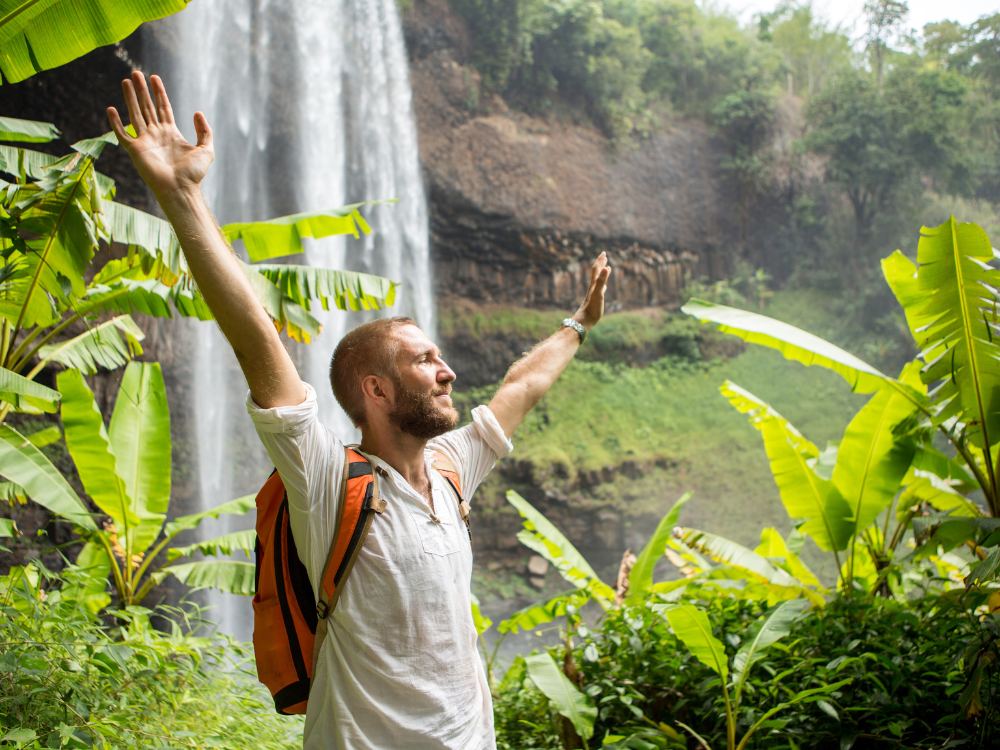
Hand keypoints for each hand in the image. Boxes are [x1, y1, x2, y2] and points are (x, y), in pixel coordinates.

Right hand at [106, 72, 213, 204]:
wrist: (180, 189)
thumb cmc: (193, 174)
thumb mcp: (206, 149)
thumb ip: (204, 131)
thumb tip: (197, 112)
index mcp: (171, 133)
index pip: (163, 107)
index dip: (159, 92)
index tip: (154, 77)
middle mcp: (156, 135)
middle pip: (147, 107)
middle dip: (142, 90)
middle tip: (136, 72)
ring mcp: (145, 141)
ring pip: (135, 114)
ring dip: (130, 98)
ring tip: (126, 81)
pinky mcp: (135, 150)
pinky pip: (122, 134)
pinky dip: (116, 123)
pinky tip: (111, 109)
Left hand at [573, 252, 611, 329]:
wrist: (585, 319)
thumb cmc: (592, 308)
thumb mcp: (598, 293)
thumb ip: (601, 281)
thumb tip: (606, 268)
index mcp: (594, 284)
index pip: (597, 269)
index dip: (600, 261)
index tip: (604, 253)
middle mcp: (594, 286)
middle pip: (597, 272)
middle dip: (601, 263)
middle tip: (604, 255)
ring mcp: (595, 293)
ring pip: (599, 280)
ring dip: (602, 272)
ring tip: (606, 268)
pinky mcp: (596, 299)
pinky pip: (601, 289)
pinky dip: (603, 284)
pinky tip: (605, 287)